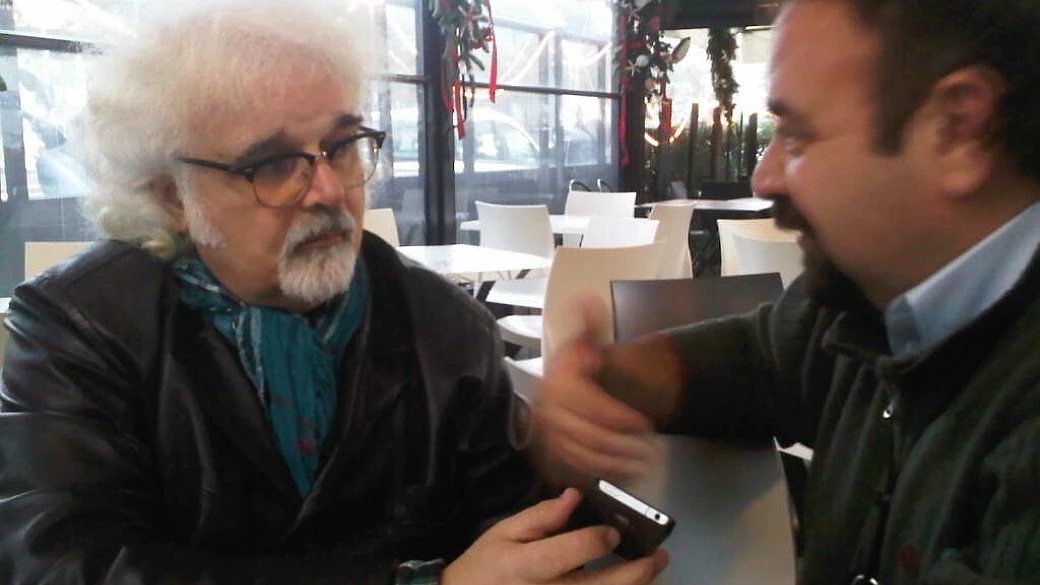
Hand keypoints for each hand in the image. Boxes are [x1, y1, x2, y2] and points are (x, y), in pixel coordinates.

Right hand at [441, 488, 666, 584]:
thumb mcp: (504, 532)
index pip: (564, 554)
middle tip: (657, 556)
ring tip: (651, 570)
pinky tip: (628, 584)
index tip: (613, 532)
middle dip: (634, 573)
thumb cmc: (487, 566)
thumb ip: (541, 516)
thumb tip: (575, 496)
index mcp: (523, 566)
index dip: (593, 542)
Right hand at [533, 297, 681, 482]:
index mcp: (555, 379)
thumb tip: (587, 298)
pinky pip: (574, 469)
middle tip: (650, 448)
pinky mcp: (551, 453)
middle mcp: (545, 407)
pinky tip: (626, 473)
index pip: (582, 403)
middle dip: (618, 444)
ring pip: (579, 456)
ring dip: (614, 462)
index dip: (613, 416)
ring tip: (644, 462)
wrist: (578, 388)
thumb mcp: (593, 340)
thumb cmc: (590, 366)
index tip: (643, 424)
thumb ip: (592, 323)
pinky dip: (601, 473)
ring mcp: (546, 433)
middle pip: (582, 434)